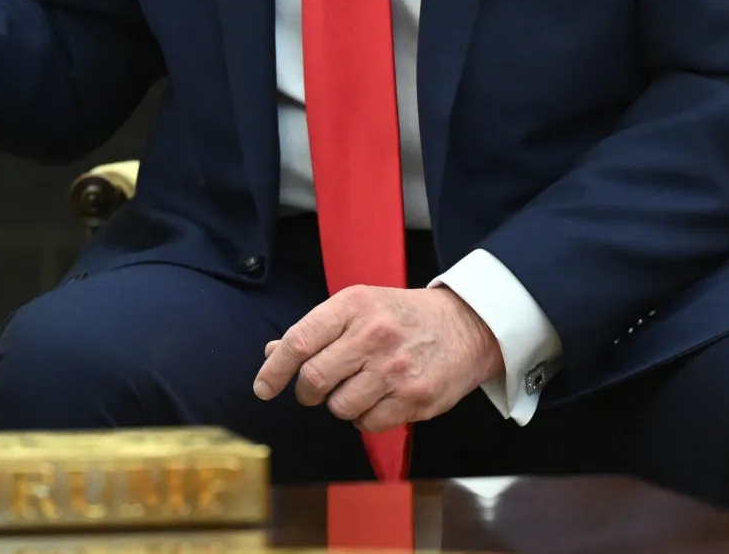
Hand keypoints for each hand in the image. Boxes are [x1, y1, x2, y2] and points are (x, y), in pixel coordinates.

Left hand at [252, 286, 501, 433]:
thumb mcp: (358, 307)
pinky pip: (368, 424)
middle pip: (314, 379)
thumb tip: (271, 353)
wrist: (466, 326)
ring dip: (338, 405)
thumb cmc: (401, 317)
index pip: (299, 341)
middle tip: (314, 390)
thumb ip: (315, 331)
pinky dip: (364, 418)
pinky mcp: (416, 398)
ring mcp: (396, 368)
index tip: (262, 389)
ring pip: (339, 407)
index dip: (274, 370)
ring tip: (356, 389)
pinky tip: (378, 399)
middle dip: (306, 392)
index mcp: (354, 305)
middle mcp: (374, 335)